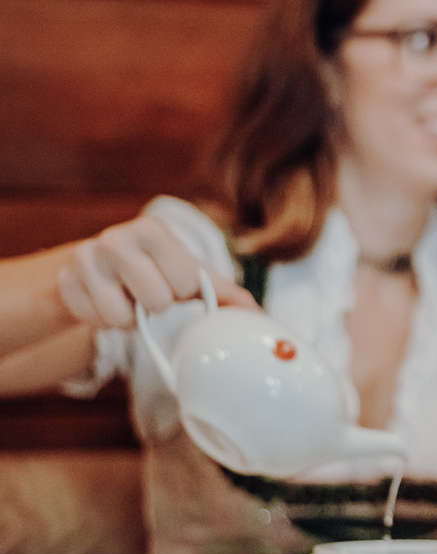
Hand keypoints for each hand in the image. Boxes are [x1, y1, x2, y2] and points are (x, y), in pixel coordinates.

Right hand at [56, 215, 255, 328]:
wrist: (100, 271)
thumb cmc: (156, 273)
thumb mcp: (190, 277)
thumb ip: (225, 293)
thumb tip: (256, 314)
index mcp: (154, 230)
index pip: (186, 281)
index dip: (183, 294)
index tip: (176, 287)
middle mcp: (116, 236)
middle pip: (156, 301)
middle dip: (157, 308)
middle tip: (150, 296)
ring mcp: (85, 256)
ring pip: (120, 316)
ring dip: (129, 320)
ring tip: (129, 302)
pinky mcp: (64, 280)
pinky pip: (93, 322)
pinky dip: (103, 323)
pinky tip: (105, 304)